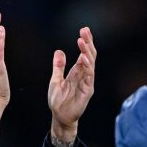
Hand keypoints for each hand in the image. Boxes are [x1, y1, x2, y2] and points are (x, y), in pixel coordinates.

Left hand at [48, 27, 95, 145]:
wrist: (60, 116)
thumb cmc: (58, 100)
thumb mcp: (55, 80)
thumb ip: (59, 66)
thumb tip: (59, 51)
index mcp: (77, 72)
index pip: (84, 53)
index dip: (85, 42)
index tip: (83, 30)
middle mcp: (84, 75)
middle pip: (89, 55)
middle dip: (88, 43)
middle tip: (84, 31)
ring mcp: (87, 82)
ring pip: (91, 63)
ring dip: (87, 52)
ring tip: (82, 41)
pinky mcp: (87, 91)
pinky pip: (89, 76)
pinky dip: (87, 66)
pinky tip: (84, 58)